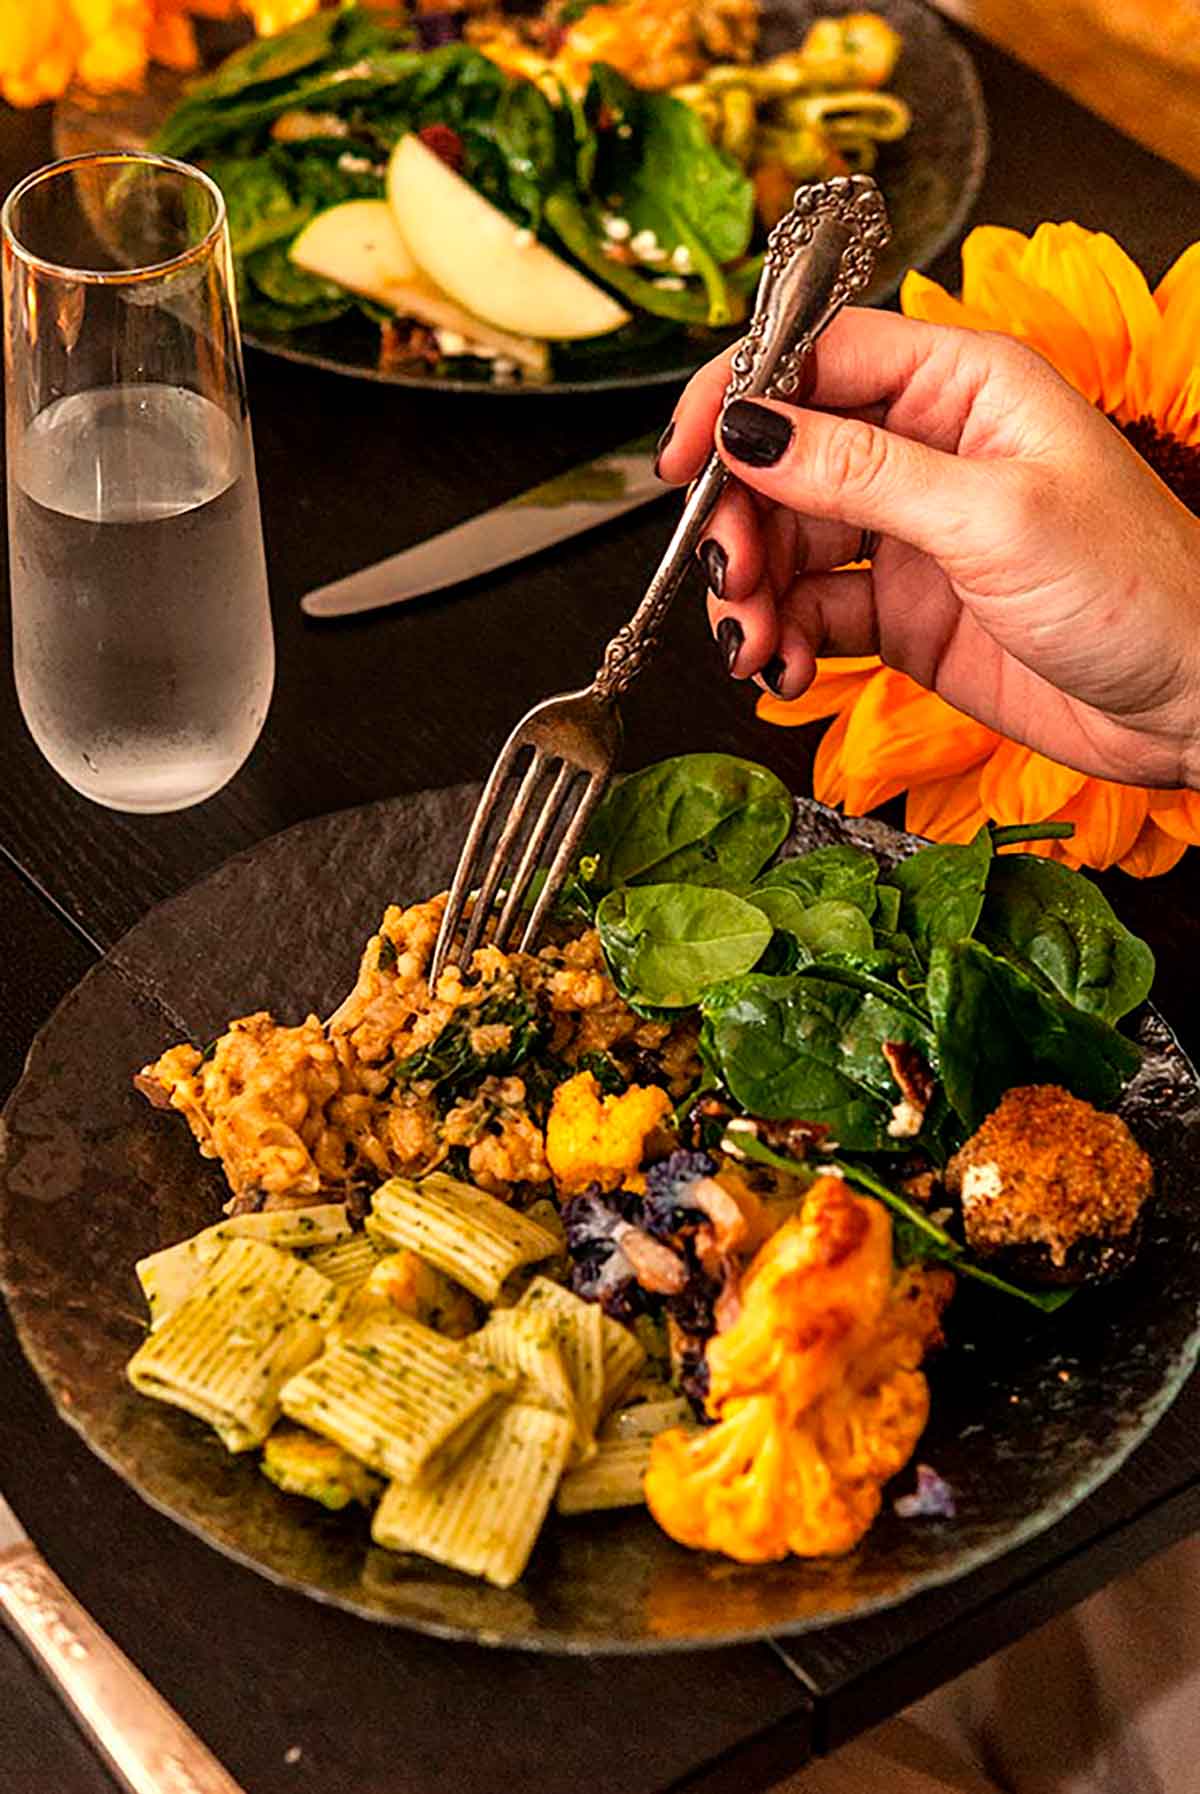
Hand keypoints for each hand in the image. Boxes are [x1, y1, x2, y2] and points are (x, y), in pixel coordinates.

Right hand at [657, 308, 1199, 788]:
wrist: (1190, 705)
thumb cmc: (1136, 590)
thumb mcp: (990, 516)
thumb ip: (859, 471)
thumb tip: (751, 428)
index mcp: (959, 386)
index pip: (815, 358)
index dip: (735, 398)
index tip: (680, 457)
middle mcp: (926, 449)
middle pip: (783, 460)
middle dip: (738, 523)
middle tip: (728, 582)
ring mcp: (910, 534)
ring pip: (787, 544)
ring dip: (752, 596)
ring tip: (755, 648)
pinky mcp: (904, 611)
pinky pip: (812, 613)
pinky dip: (785, 642)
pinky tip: (789, 670)